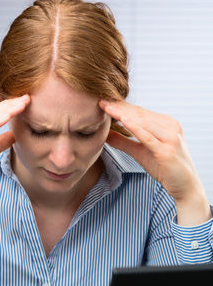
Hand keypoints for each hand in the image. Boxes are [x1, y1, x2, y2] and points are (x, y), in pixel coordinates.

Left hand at [99, 99, 210, 225]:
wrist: (184, 184)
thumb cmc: (163, 167)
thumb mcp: (139, 151)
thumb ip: (123, 141)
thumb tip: (105, 134)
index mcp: (165, 123)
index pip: (139, 112)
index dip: (121, 106)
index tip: (103, 102)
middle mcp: (169, 126)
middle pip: (139, 114)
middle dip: (119, 107)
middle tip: (100, 101)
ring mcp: (169, 137)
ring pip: (142, 122)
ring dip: (123, 114)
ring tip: (106, 108)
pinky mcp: (166, 151)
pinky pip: (148, 137)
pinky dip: (135, 128)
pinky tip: (123, 120)